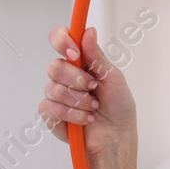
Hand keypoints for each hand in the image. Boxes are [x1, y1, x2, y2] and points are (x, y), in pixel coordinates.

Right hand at [40, 26, 136, 158]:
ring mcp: (57, 95)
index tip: (75, 53)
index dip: (62, 41)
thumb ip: (97, 55)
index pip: (60, 39)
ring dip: (78, 100)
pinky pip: (50, 108)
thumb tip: (87, 31)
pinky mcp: (51, 114)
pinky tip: (85, 119)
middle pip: (54, 66)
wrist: (116, 137)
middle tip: (93, 88)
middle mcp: (66, 76)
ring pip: (53, 89)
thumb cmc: (118, 107)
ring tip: (93, 107)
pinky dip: (72, 115)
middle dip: (76, 79)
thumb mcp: (113, 77)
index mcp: (80, 62)